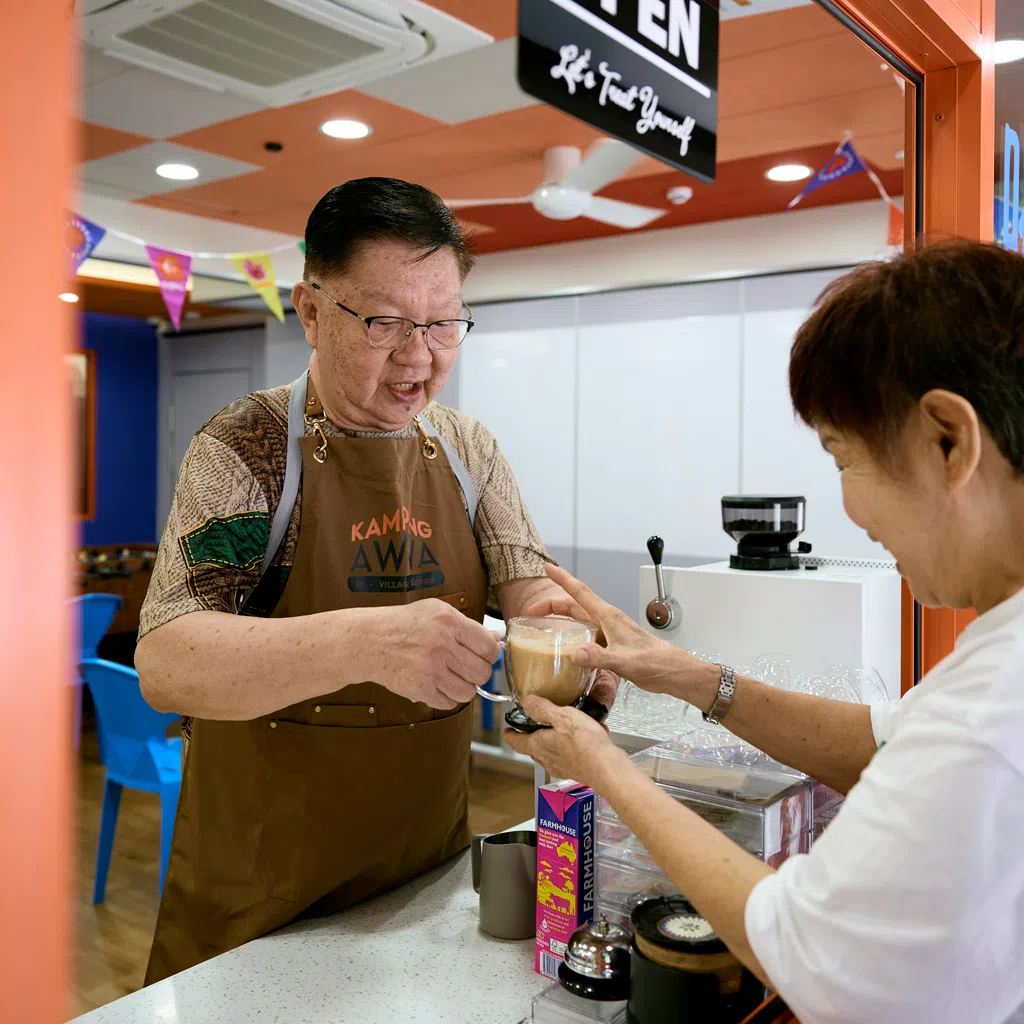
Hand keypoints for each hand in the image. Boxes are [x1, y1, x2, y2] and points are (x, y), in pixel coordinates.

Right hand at [366, 599, 499, 709]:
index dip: (490, 654)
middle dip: (478, 672)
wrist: (370, 641)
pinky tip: (437, 685)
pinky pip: (450, 703)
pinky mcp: (421, 689)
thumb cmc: (405, 624)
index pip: (489, 647)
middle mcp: (442, 646)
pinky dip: (447, 697)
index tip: (483, 655)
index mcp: (449, 622)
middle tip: (466, 667)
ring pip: (469, 692)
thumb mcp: (436, 611)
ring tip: (451, 677)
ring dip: (463, 687)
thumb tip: (495, 639)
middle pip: (482, 672)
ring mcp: (431, 670)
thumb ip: (468, 625)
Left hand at [502, 696, 625, 788]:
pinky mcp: (576, 771)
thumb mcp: (563, 716)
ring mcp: (562, 767)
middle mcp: (547, 759)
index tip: (506, 731)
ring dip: (551, 743)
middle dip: (531, 738)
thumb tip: (526, 701)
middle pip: (532, 748)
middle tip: (531, 727)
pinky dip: (570, 748)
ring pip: (550, 753)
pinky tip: (583, 738)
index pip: (516, 741)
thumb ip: (542, 708)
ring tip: (559, 729)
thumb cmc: (586, 745)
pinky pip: (567, 757)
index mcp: (539, 745)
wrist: (608, 769)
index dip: (509, 735)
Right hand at [525, 564, 714, 700]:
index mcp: (609, 617)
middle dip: (552, 605)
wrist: (673, 673)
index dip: (563, 580)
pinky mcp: (612, 646)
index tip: (548, 568)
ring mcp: (610, 634)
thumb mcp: (624, 661)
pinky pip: (587, 637)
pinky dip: (573, 639)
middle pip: (575, 606)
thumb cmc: (654, 663)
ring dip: (561, 621)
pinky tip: (566, 651)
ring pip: (580, 622)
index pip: (580, 593)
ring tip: (543, 629)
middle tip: (530, 612)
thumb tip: (573, 653)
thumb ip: (599, 657)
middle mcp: (607, 622)